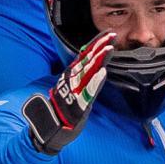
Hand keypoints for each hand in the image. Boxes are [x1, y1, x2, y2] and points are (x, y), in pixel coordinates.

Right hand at [21, 31, 115, 154]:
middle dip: (100, 46)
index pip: (85, 54)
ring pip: (88, 72)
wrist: (52, 129)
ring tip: (109, 49)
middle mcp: (71, 79)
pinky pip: (88, 92)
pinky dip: (95, 82)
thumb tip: (93, 64)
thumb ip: (81, 76)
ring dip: (99, 60)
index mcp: (71, 74)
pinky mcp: (77, 105)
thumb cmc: (65, 108)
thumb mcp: (74, 88)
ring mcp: (74, 91)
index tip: (108, 33)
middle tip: (112, 35)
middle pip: (88, 59)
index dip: (96, 43)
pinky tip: (103, 73)